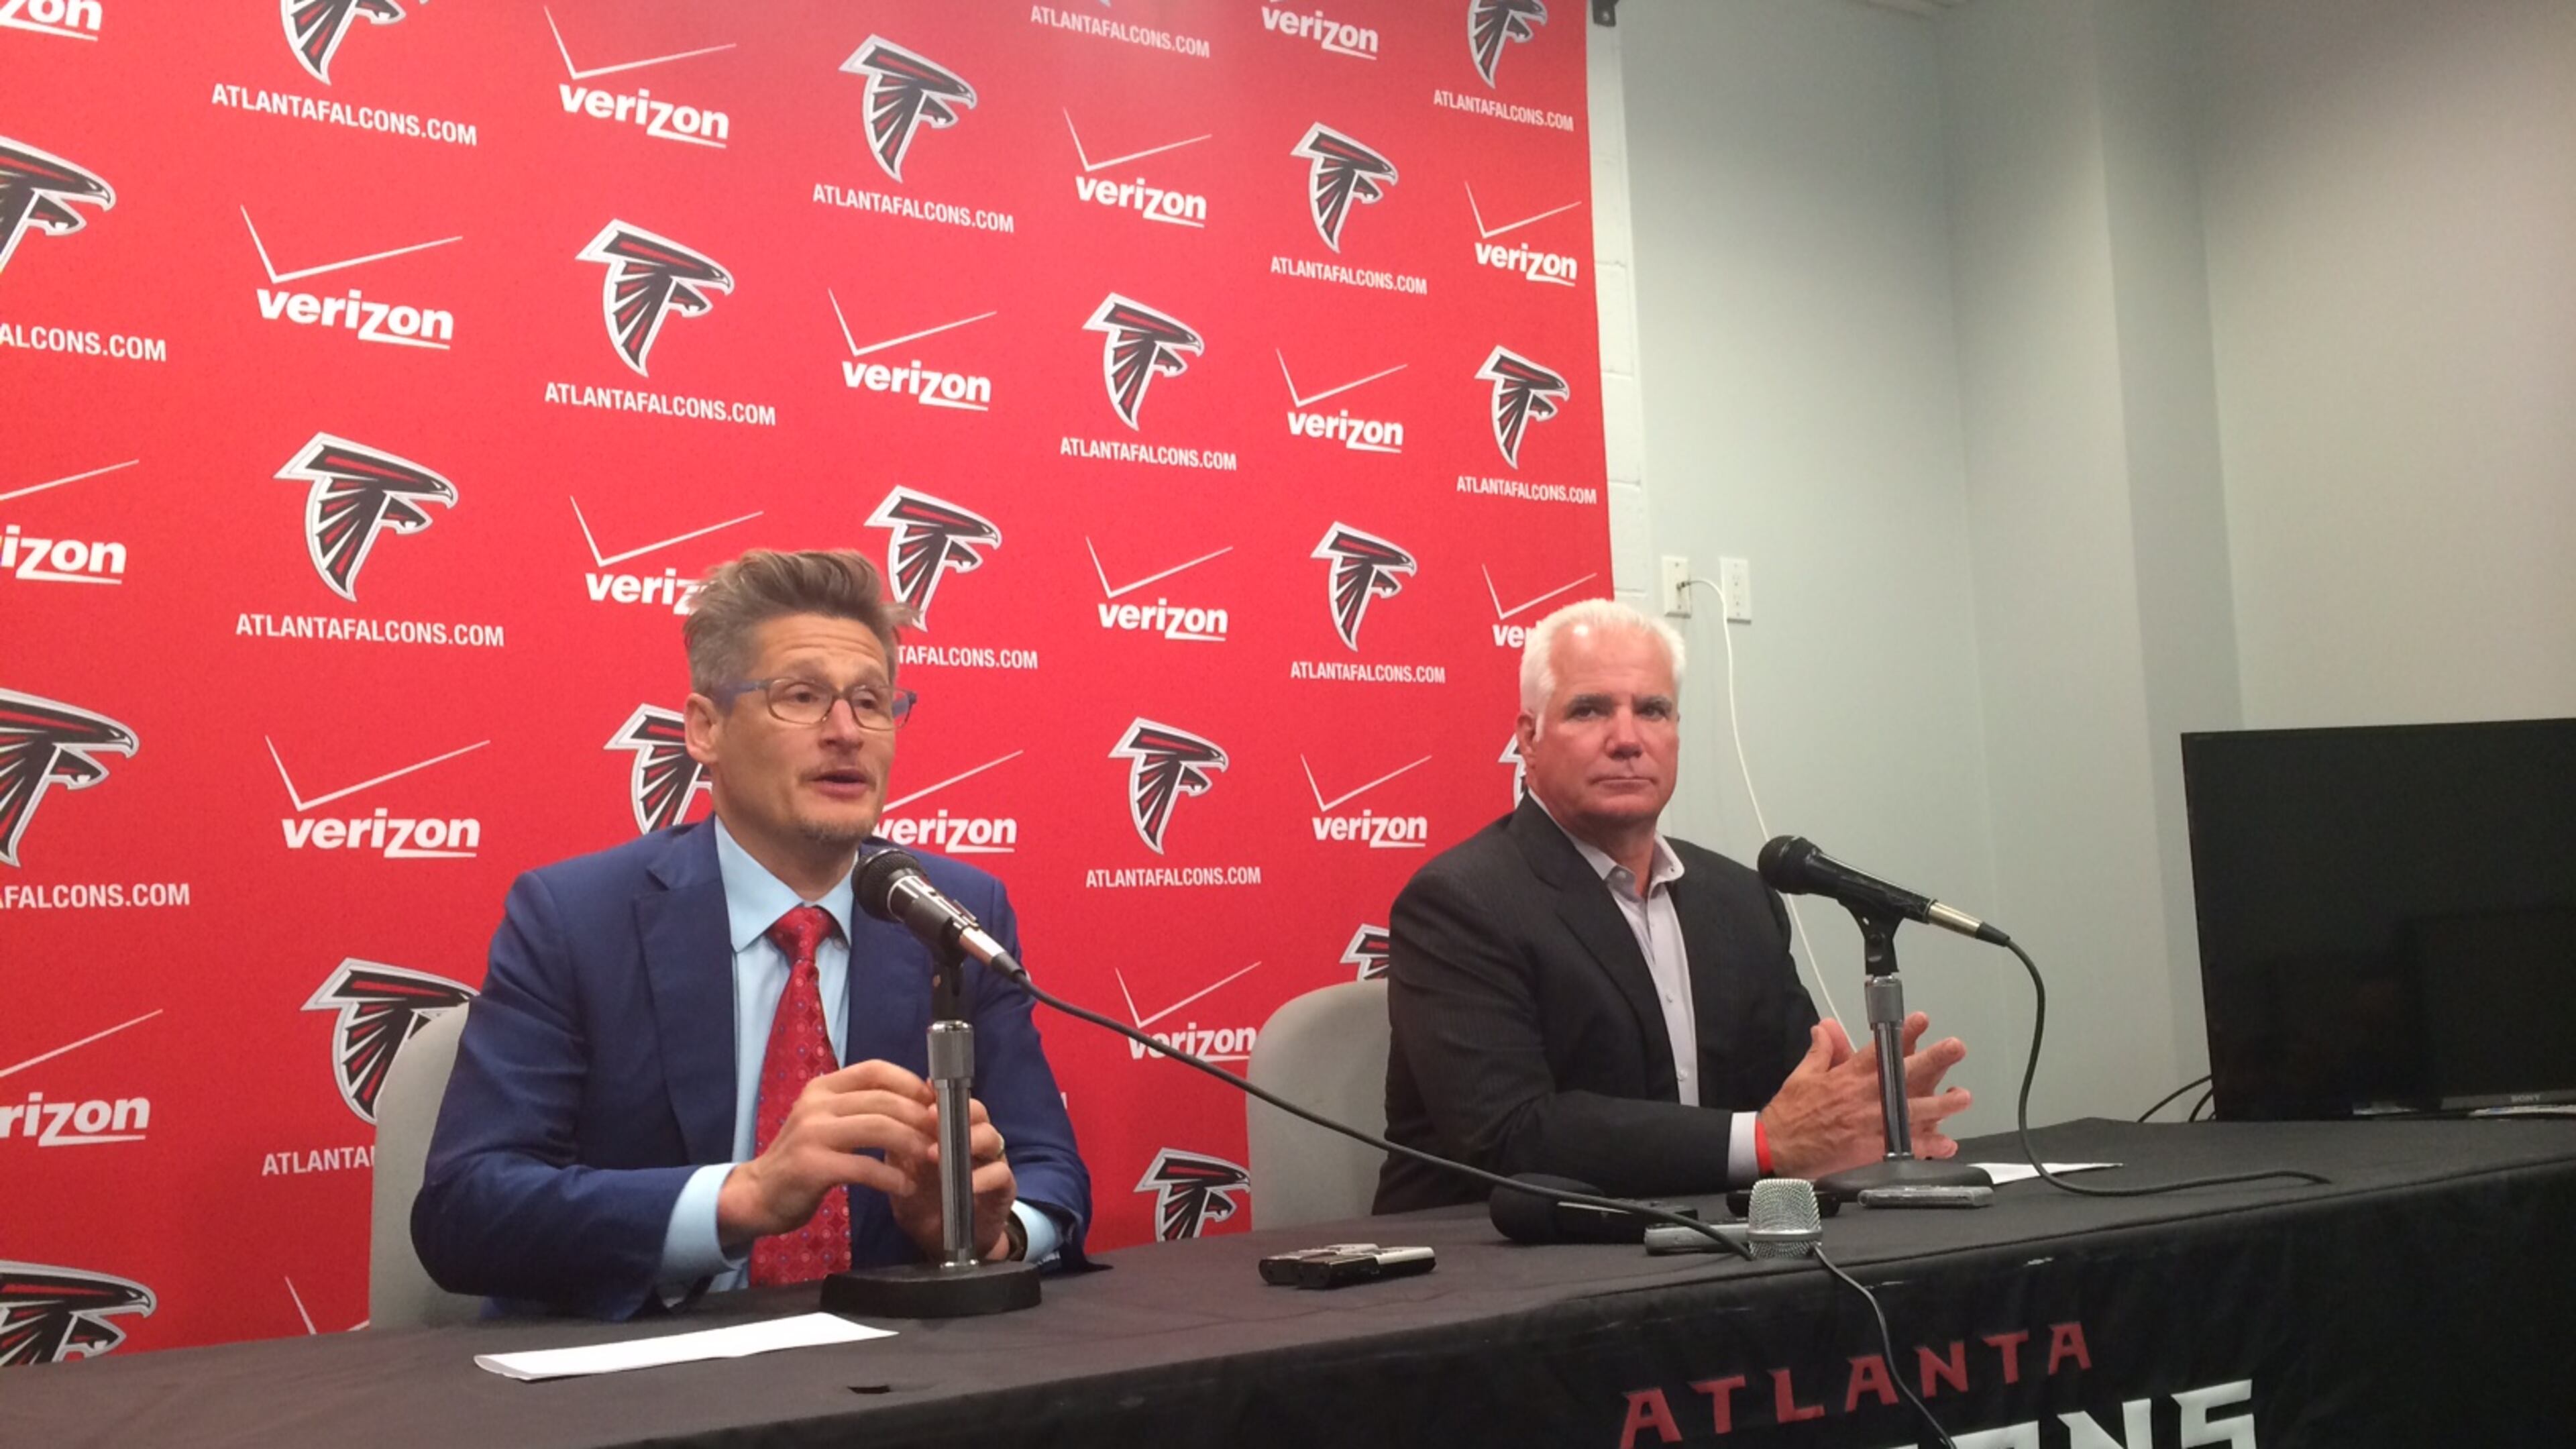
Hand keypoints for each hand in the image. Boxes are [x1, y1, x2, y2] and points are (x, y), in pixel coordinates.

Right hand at [715, 1060, 934, 1247]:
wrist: (759, 1194)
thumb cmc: (804, 1159)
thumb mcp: (829, 1123)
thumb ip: (862, 1110)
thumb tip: (920, 1104)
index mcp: (823, 1088)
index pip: (875, 1070)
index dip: (910, 1082)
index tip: (934, 1102)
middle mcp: (817, 1104)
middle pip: (883, 1100)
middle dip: (920, 1118)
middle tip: (945, 1136)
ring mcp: (812, 1133)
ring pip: (878, 1128)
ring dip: (912, 1144)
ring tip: (932, 1159)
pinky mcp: (812, 1166)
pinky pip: (864, 1167)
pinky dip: (892, 1177)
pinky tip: (906, 1186)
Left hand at [884, 1095, 1019, 1262]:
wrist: (942, 1243)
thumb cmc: (922, 1203)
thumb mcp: (902, 1176)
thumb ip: (898, 1150)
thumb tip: (885, 1120)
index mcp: (950, 1133)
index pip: (952, 1103)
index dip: (939, 1096)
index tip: (922, 1095)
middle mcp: (973, 1142)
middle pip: (977, 1112)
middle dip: (957, 1111)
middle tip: (930, 1117)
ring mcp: (991, 1163)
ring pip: (992, 1136)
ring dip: (968, 1140)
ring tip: (939, 1155)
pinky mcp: (1004, 1188)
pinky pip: (1001, 1173)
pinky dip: (984, 1177)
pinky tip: (967, 1185)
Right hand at [1757, 1012, 1970, 1179]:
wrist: (1778, 1148)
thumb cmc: (1790, 1112)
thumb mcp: (1802, 1075)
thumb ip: (1821, 1051)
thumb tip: (1825, 1028)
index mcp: (1847, 1075)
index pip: (1880, 1050)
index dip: (1903, 1033)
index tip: (1922, 1020)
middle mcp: (1864, 1096)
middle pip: (1904, 1075)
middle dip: (1932, 1060)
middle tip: (1955, 1048)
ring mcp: (1870, 1123)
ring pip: (1912, 1111)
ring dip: (1940, 1104)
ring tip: (1961, 1097)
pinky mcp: (1872, 1148)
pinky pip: (1906, 1146)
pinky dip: (1927, 1146)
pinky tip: (1946, 1143)